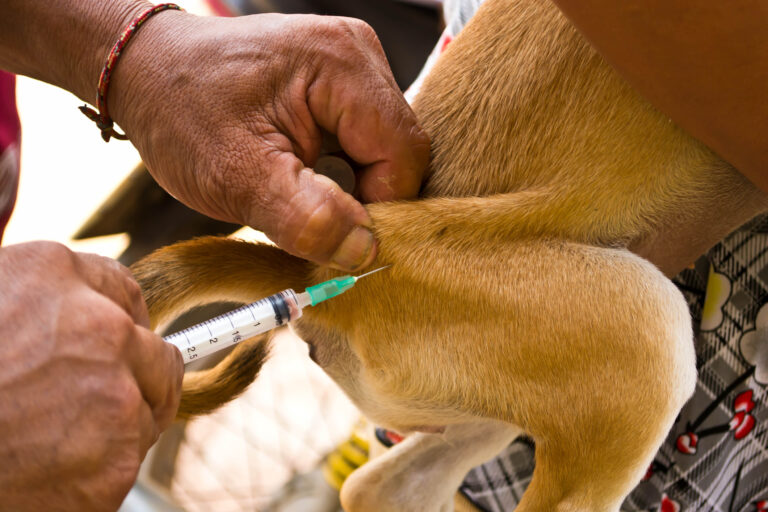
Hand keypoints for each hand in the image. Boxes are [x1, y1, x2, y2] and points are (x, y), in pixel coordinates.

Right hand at [0, 242, 182, 510]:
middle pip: (155, 352)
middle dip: (132, 375)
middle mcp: (99, 326)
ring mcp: (114, 394)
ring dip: (115, 423)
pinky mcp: (115, 462)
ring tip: (48, 437)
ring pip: (148, 408)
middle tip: (85, 400)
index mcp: (54, 273)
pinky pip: (127, 459)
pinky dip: (97, 469)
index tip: (114, 340)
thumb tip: (82, 308)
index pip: (124, 290)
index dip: (118, 320)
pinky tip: (45, 469)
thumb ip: (34, 298)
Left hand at [110, 11, 429, 270]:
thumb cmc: (181, 113)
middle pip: (399, 152)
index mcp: (342, 64)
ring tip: (298, 191)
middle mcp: (358, 53)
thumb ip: (307, 218)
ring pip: (385, 151)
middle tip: (309, 218)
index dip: (380, 208)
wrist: (147, 72)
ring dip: (352, 187)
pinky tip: (305, 176)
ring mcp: (352, 64)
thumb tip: (366, 251)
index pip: (405, 156)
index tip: (333, 235)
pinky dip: (342, 171)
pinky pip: (365, 140)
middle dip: (363, 198)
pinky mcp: (341, 80)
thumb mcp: (236, 175)